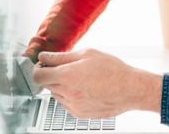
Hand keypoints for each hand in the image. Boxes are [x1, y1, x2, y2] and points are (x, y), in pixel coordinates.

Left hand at [32, 48, 161, 118]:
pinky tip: (84, 88)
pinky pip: (66, 104)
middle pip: (46, 85)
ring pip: (56, 94)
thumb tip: (44, 57)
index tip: (43, 64)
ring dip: (60, 86)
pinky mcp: (79, 114)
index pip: (38, 76)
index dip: (38, 68)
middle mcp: (67, 93)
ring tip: (79, 78)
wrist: (130, 89)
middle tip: (65, 67)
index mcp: (67, 75)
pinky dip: (69, 95)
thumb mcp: (87, 54)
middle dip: (51, 75)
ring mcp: (73, 106)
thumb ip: (61, 57)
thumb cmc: (112, 70)